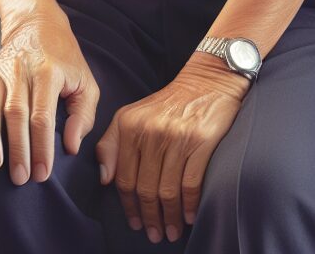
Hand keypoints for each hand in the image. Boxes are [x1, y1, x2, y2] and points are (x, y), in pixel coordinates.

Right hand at [0, 7, 98, 186]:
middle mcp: (21, 70)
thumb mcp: (85, 82)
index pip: (43, 116)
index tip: (41, 173)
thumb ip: (83, 114)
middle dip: (17, 149)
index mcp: (49, 73)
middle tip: (19, 178)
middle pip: (16, 113)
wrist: (40, 25)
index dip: (42, 146)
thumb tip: (71, 146)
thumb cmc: (65, 59)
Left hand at [95, 55, 248, 244]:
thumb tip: (104, 179)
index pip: (124, 178)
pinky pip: (191, 182)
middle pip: (146, 189)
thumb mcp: (132, 114)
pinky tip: (190, 215)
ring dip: (170, 217)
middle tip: (155, 234)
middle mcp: (151, 131)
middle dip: (149, 218)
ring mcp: (177, 136)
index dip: (128, 207)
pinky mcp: (201, 139)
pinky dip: (190, 204)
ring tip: (172, 231)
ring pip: (168, 190)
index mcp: (130, 126)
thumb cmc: (169, 103)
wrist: (209, 80)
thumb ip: (111, 144)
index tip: (134, 223)